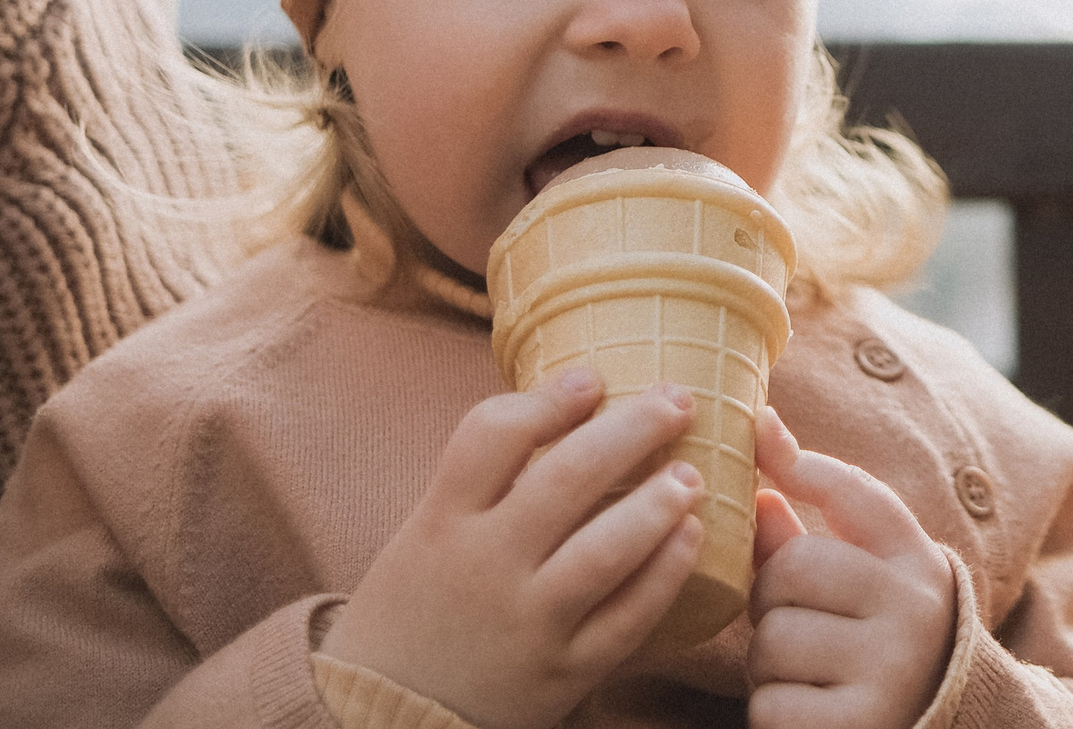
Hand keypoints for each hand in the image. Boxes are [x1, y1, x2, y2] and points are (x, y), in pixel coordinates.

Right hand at [321, 371, 705, 728]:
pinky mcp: (562, 673)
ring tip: (691, 475)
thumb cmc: (419, 606)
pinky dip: (665, 573)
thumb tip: (571, 406)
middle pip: (567, 479)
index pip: (493, 436)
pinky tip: (690, 536)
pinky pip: (628, 618)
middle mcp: (484, 566)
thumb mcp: (428, 532)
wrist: (381, 718)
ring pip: (606, 550)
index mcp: (443, 521)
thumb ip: (486, 481)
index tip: (594, 377)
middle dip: (633, 429)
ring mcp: (526, 622)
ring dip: (658, 503)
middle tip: (678, 399)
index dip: (550, 399)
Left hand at [746, 408, 958, 728]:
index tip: (759, 426)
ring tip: (806, 671)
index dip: (799, 462)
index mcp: (915, 560)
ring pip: (771, 642)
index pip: (852, 492)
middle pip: (788, 569)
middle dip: (769, 600)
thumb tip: (760, 433)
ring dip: (768, 664)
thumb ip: (807, 520)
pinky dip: (774, 711)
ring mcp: (891, 670)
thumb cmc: (874, 636)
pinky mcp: (859, 726)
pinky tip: (811, 709)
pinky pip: (771, 705)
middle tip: (794, 621)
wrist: (933, 721)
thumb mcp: (861, 575)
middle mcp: (913, 608)